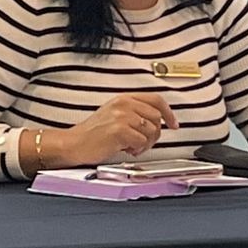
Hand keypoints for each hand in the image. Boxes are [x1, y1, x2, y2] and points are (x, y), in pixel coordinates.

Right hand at [48, 94, 178, 166]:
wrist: (74, 143)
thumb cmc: (93, 133)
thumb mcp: (114, 114)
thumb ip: (134, 112)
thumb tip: (158, 121)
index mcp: (124, 98)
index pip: (156, 100)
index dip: (169, 113)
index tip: (173, 124)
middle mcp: (124, 104)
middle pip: (157, 117)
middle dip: (155, 134)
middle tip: (143, 143)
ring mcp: (122, 116)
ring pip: (151, 131)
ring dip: (145, 143)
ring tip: (130, 146)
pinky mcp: (120, 130)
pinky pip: (142, 142)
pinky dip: (137, 149)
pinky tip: (125, 149)